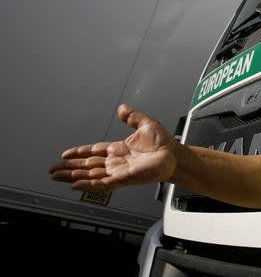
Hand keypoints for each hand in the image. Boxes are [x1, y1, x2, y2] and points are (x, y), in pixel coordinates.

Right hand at [49, 104, 179, 191]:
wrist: (175, 156)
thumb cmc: (164, 143)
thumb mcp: (145, 124)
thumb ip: (132, 117)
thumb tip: (122, 108)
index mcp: (119, 149)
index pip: (93, 152)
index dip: (79, 153)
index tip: (65, 154)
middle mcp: (116, 162)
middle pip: (87, 165)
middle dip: (69, 168)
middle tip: (52, 169)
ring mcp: (119, 171)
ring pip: (90, 175)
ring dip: (73, 176)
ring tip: (57, 177)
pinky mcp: (124, 179)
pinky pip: (102, 183)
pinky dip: (88, 185)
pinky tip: (75, 185)